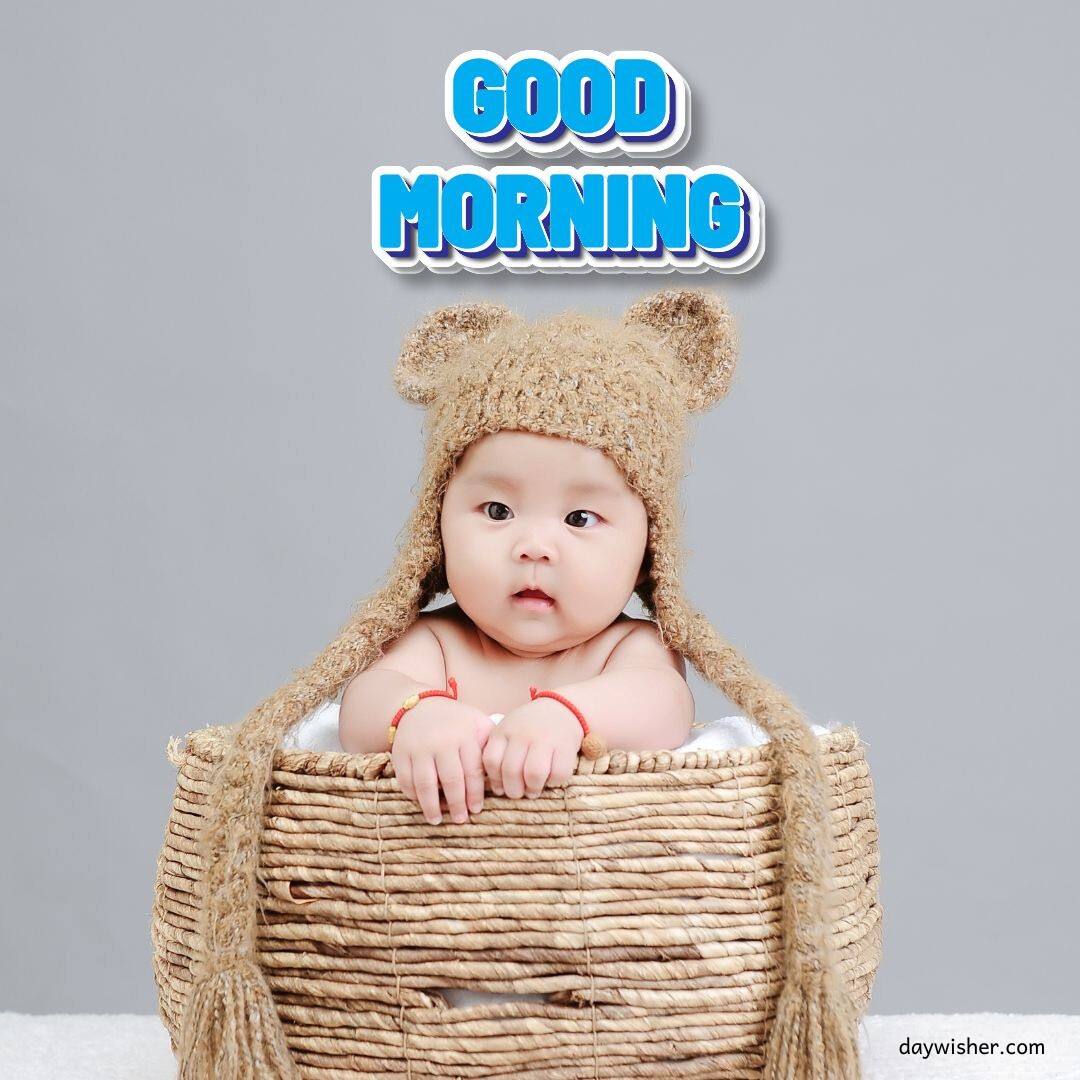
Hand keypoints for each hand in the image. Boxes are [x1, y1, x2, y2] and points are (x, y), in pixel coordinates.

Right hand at [391, 697, 494, 824]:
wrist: (419, 706)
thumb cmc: (455, 721)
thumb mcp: (476, 723)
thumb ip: (490, 743)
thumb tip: (504, 769)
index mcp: (465, 735)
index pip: (472, 770)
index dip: (475, 794)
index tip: (476, 809)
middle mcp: (441, 742)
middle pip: (451, 780)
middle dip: (457, 804)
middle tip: (460, 819)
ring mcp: (419, 748)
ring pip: (425, 784)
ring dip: (432, 806)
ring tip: (437, 820)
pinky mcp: (401, 753)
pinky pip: (405, 780)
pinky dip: (413, 795)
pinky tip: (421, 804)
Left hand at [482, 697, 582, 798]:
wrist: (561, 707)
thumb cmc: (530, 725)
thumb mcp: (508, 729)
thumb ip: (499, 751)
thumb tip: (496, 786)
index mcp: (504, 730)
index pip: (491, 760)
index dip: (495, 780)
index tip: (500, 789)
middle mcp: (522, 734)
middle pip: (511, 771)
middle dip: (513, 790)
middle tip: (518, 793)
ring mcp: (544, 739)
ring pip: (533, 774)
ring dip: (533, 789)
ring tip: (533, 790)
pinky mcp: (565, 746)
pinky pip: (558, 774)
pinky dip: (553, 782)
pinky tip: (550, 778)